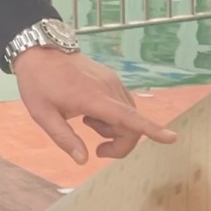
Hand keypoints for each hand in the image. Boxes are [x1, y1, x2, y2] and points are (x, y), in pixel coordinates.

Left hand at [13, 49, 175, 164]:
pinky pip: (123, 105)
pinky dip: (113, 117)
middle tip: (96, 149)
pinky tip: (91, 113)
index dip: (151, 130)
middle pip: (132, 125)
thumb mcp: (42, 114)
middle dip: (120, 144)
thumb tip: (84, 160)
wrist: (40, 50)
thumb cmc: (38, 83)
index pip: (128, 117)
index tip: (171, 138)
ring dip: (114, 129)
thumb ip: (64, 138)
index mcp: (92, 97)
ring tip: (87, 122)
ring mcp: (112, 82)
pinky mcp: (111, 79)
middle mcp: (108, 88)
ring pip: (129, 116)